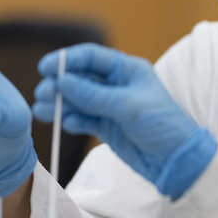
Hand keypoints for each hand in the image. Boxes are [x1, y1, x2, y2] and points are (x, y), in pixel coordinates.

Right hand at [34, 44, 216, 197]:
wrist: (176, 160)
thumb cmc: (162, 125)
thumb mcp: (128, 106)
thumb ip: (93, 95)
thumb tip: (62, 81)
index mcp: (128, 70)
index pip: (92, 57)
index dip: (68, 60)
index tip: (45, 68)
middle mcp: (117, 85)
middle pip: (80, 78)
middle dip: (60, 85)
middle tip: (42, 95)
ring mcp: (110, 106)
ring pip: (78, 100)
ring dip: (60, 104)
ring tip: (41, 111)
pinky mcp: (106, 126)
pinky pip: (82, 119)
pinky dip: (71, 120)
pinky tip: (63, 122)